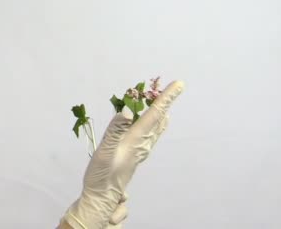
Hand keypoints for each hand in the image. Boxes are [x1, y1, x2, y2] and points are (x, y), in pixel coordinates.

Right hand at [61, 80, 183, 228]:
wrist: (102, 196)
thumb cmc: (102, 175)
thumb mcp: (105, 151)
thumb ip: (115, 131)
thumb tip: (125, 111)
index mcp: (136, 139)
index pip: (154, 114)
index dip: (166, 98)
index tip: (179, 84)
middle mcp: (142, 143)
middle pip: (158, 118)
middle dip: (165, 101)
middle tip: (172, 87)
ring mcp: (140, 149)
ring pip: (156, 126)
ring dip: (160, 111)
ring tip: (163, 100)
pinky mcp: (135, 153)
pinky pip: (150, 133)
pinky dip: (154, 122)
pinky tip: (152, 123)